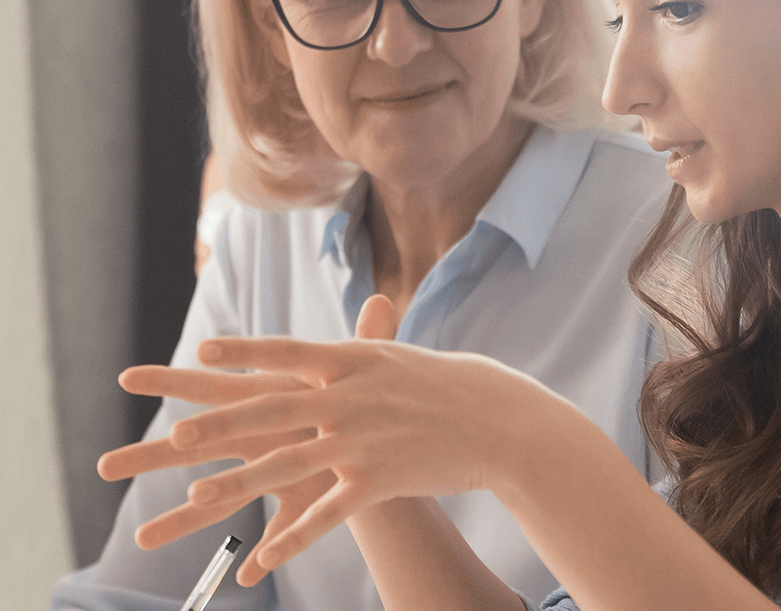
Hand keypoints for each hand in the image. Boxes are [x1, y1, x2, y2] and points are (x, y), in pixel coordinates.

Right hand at [99, 295, 399, 583]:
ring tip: (141, 543)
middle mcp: (262, 439)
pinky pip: (280, 529)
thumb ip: (369, 334)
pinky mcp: (303, 498)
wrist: (393, 441)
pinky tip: (249, 579)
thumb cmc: (369, 400)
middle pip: (197, 447)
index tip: (126, 376)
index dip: (173, 379)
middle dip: (150, 455)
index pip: (213, 388)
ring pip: (222, 499)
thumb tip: (384, 295)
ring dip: (183, 521)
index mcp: (271, 403)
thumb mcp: (368, 367)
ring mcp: (275, 471)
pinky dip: (268, 554)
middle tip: (103, 465)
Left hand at [112, 305, 551, 575]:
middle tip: (177, 434)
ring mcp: (362, 441)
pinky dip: (291, 541)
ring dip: (237, 485)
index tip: (202, 350)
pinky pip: (326, 515)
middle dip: (221, 425)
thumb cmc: (449, 385)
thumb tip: (347, 322)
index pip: (288, 353)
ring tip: (195, 499)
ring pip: (287, 466)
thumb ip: (363, 346)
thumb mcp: (399, 358)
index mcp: (354, 360)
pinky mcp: (377, 481)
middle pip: (273, 411)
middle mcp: (351, 398)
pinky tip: (261, 560)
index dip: (245, 352)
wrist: (498, 421)